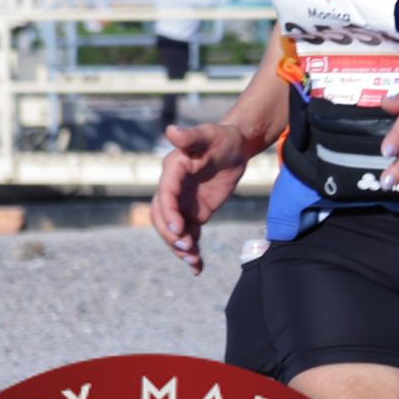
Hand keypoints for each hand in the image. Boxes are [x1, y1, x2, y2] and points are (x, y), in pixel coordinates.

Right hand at [151, 120, 257, 274]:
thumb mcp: (209, 134)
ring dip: (180, 248)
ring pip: (173, 231)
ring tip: (194, 262)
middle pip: (163, 218)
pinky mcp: (194, 213)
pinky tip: (198, 268)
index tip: (180, 229)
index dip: (169, 213)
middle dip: (172, 235)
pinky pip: (189, 234)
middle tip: (189, 249)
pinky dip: (191, 251)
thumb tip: (171, 130)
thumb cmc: (221, 137)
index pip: (164, 196)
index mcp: (172, 171)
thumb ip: (191, 136)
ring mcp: (182, 204)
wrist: (235, 147)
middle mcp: (172, 189)